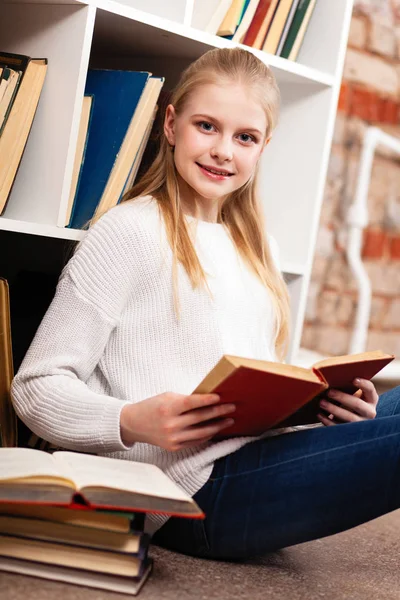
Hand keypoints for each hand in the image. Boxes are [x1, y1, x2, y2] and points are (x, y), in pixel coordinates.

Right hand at [120, 392, 235, 449]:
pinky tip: (216, 429)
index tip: (221, 396)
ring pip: (201, 432)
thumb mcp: (167, 397)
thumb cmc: (153, 406)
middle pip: (200, 418)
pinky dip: (207, 435)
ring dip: (218, 426)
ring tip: (229, 420)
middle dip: (218, 412)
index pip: (192, 403)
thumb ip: (186, 400)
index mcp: (168, 408)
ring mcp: (172, 438)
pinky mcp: (174, 447)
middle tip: (232, 407)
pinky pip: (195, 441)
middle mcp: (170, 425)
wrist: (134, 424)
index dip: (208, 400)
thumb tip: (209, 400)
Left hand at [317, 378, 377, 425]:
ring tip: (322, 403)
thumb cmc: (350, 401)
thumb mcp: (353, 394)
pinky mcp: (351, 433)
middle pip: (357, 405)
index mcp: (371, 399)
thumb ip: (347, 386)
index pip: (370, 390)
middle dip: (342, 398)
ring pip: (349, 418)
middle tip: (329, 392)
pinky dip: (328, 421)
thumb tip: (330, 376)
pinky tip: (320, 414)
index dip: (363, 384)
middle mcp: (370, 412)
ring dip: (334, 410)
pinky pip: (339, 428)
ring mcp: (361, 424)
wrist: (352, 420)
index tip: (354, 379)